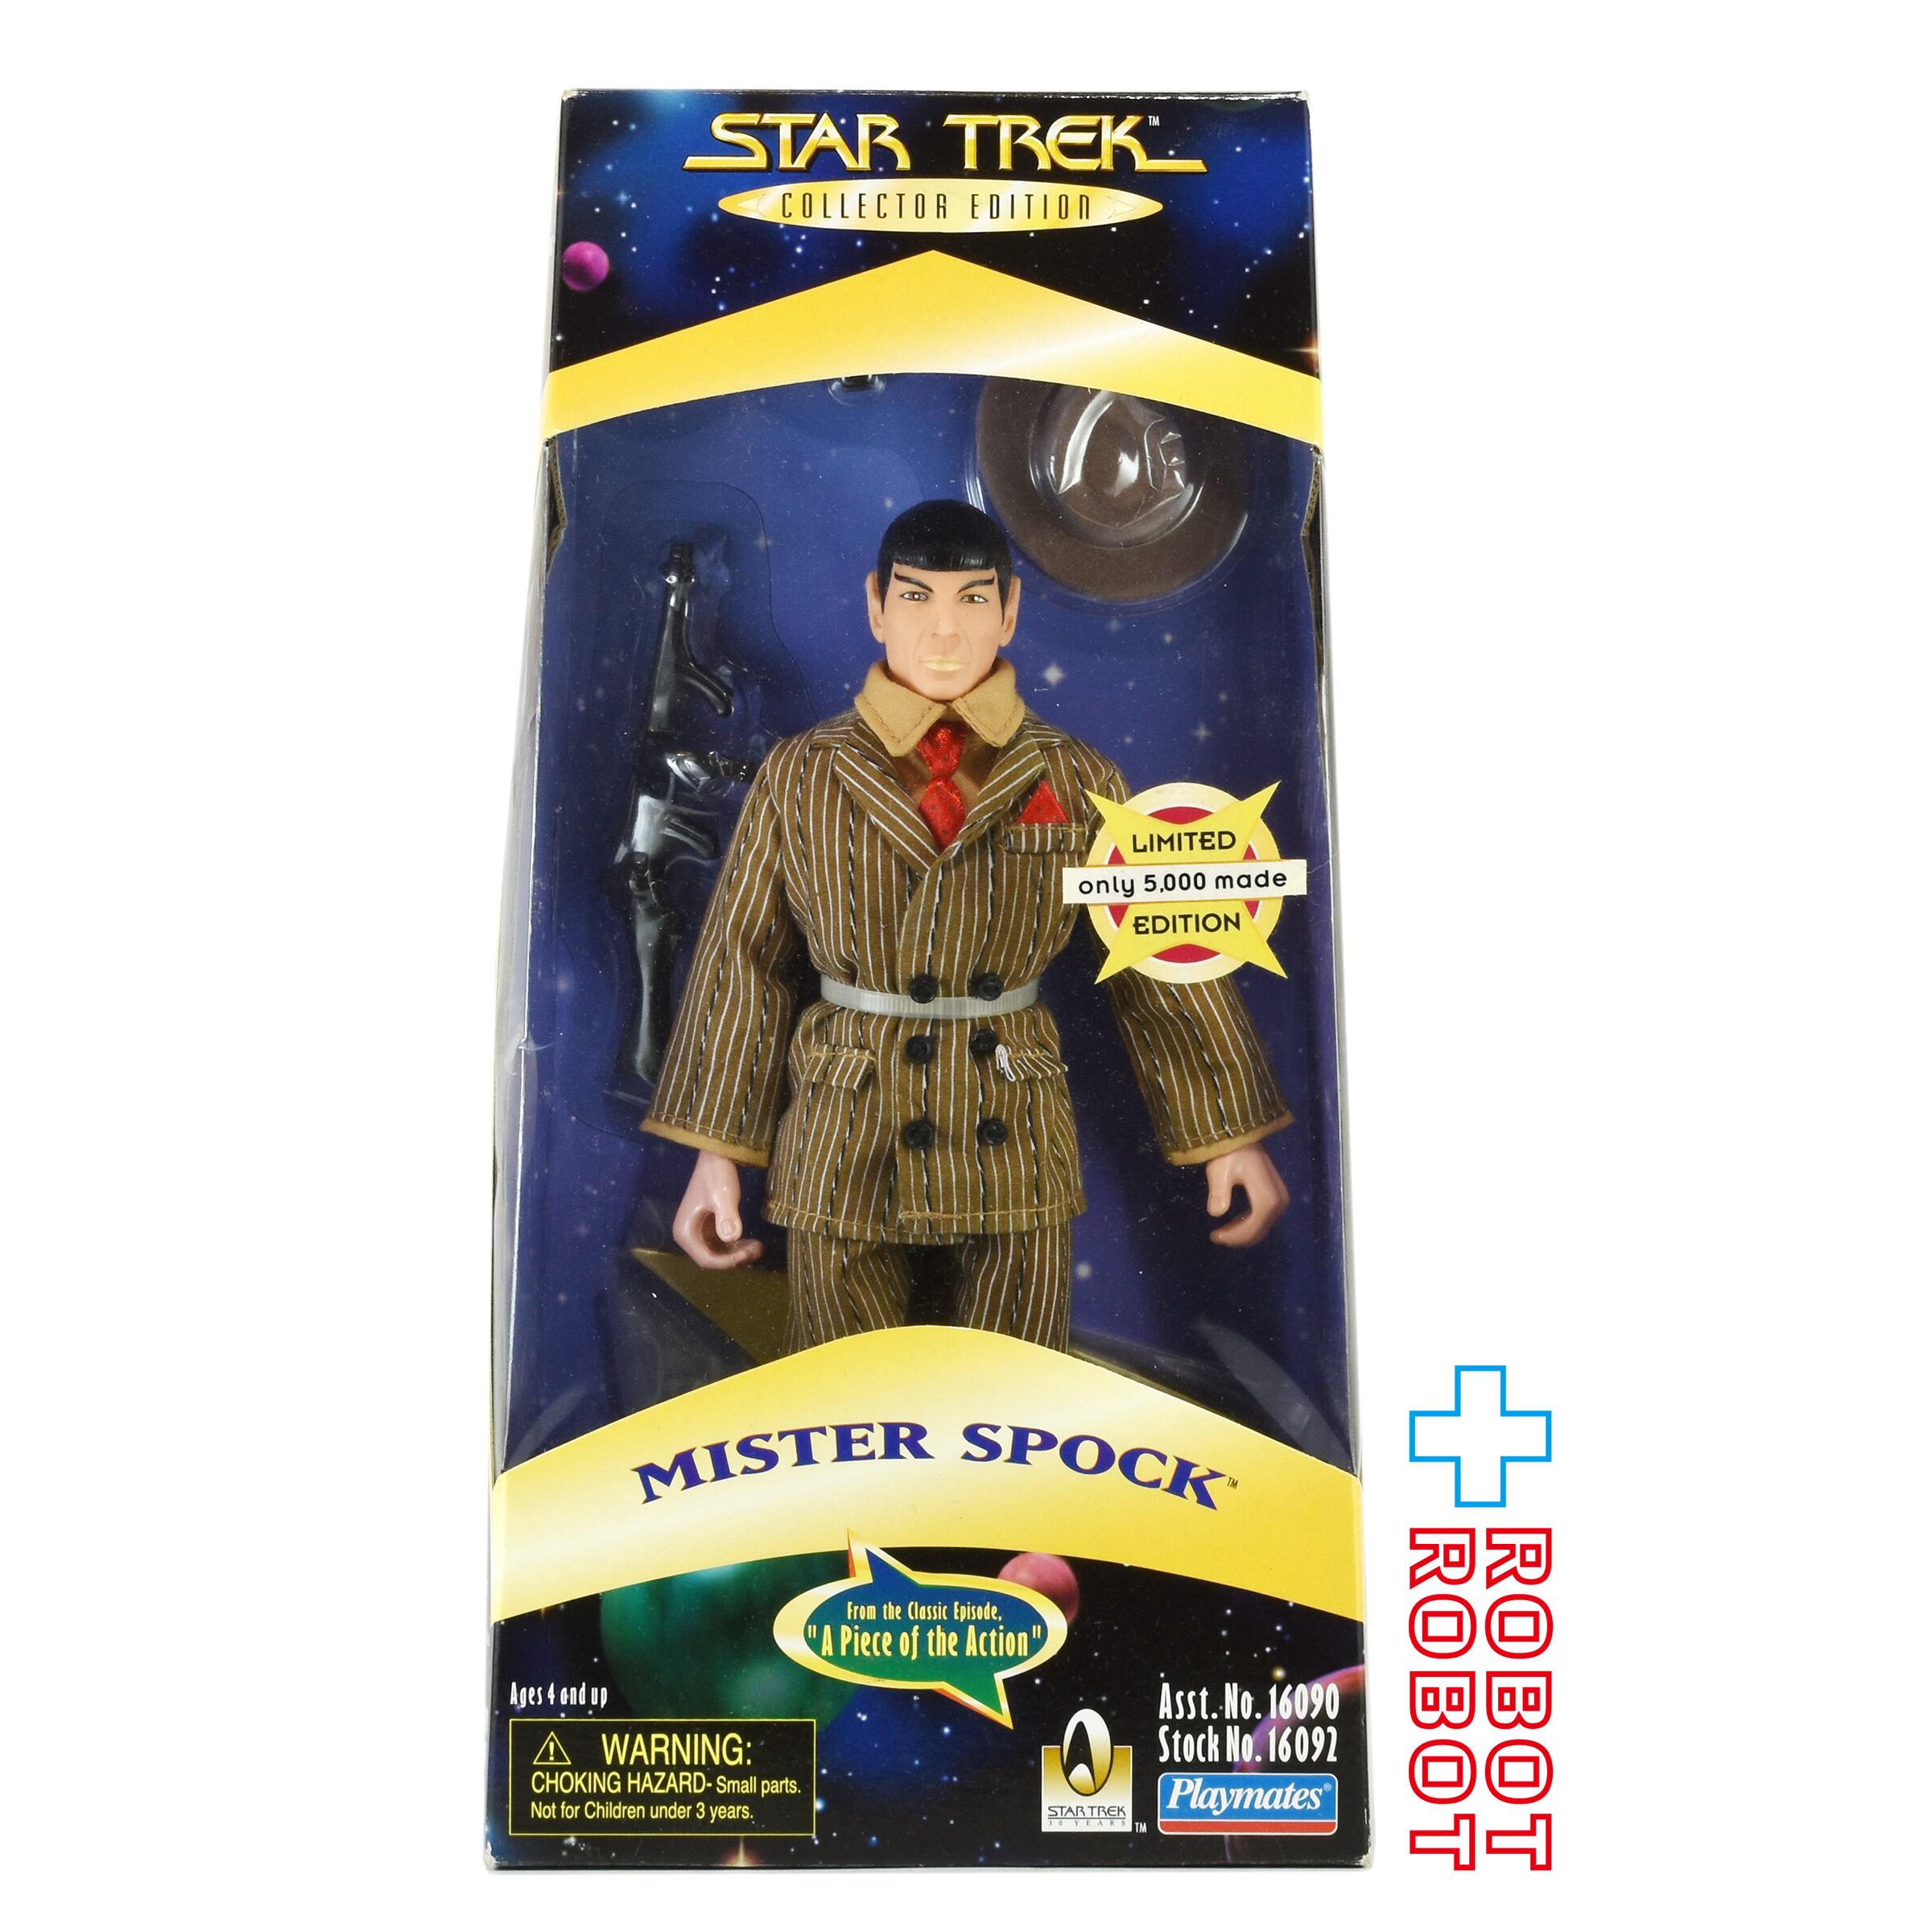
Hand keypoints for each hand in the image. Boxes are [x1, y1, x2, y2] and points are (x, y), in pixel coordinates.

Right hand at [671, 1151, 763, 1268]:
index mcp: (685, 1233)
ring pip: (720, 1254)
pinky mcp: (708, 1227)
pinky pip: (722, 1244)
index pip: (707, 1260)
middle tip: (757, 1250)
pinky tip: (754, 1242)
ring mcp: (698, 1232)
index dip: (728, 1262)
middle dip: (736, 1258)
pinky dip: (737, 1246)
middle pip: (713, 1259)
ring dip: (739, 1254)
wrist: (717, 1156)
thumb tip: (730, 1238)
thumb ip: (726, 1217)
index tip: (748, 1254)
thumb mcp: (723, 1196)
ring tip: (759, 1247)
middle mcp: (688, 1236)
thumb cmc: (717, 1174)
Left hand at [1203, 1146, 1289, 1246]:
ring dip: (1243, 1232)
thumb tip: (1216, 1213)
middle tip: (1217, 1237)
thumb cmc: (1230, 1152)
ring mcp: (1281, 1199)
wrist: (1243, 1135)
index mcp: (1268, 1198)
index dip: (1235, 1236)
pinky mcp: (1278, 1196)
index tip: (1215, 1236)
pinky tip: (1233, 1223)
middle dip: (1238, 1237)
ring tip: (1222, 1232)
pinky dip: (1250, 1224)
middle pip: (1260, 1230)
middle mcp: (1280, 1201)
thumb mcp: (1220, 1172)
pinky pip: (1265, 1218)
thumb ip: (1219, 1193)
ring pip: (1263, 1226)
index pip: (1253, 1228)